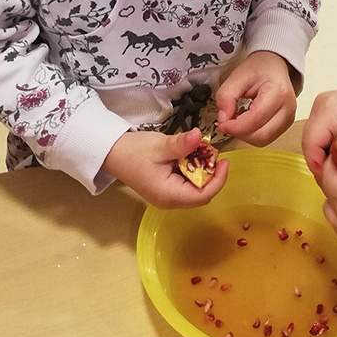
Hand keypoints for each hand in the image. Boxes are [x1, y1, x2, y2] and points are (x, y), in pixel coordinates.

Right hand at [102, 128, 228, 208]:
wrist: (112, 153)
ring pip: (194, 189)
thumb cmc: (134, 152)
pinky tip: (190, 155)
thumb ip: (182, 144)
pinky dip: (192, 170)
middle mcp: (169, 200)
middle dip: (211, 174)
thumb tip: (200, 136)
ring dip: (202, 171)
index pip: (203, 195)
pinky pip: (185, 184)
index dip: (218, 180)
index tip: (224, 161)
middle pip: (201, 194)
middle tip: (213, 153)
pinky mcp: (164, 188)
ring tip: (202, 152)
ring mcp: (166, 196)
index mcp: (169, 195)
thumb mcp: (160, 146)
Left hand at [214, 51, 295, 145]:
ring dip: (245, 135)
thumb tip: (223, 118)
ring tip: (237, 119)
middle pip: (261, 135)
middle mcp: (288, 108)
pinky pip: (267, 138)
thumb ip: (226, 96)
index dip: (235, 126)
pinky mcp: (286, 124)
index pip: (255, 119)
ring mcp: (289, 118)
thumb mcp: (238, 75)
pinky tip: (246, 121)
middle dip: (239, 133)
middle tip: (227, 122)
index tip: (222, 123)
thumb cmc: (260, 68)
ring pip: (264, 140)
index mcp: (278, 92)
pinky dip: (252, 134)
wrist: (274, 65)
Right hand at [301, 87, 336, 179]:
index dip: (317, 163)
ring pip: (310, 138)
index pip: (311, 141)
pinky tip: (336, 151)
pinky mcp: (320, 109)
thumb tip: (327, 175)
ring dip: (321, 153)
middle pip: (308, 140)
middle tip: (335, 173)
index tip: (328, 177)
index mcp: (331, 108)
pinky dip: (323, 145)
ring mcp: (319, 105)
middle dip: (319, 160)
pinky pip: (315, 133)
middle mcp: (321, 103)